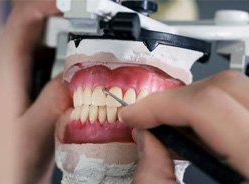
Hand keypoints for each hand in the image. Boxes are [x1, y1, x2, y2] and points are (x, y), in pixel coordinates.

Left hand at [0, 1, 70, 183]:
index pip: (22, 21)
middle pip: (30, 32)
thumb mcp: (32, 135)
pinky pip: (36, 67)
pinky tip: (67, 81)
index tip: (73, 8)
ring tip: (81, 62)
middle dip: (59, 29)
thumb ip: (56, 101)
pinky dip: (55, 68)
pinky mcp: (12, 89)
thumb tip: (79, 75)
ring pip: (35, 50)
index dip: (48, 6)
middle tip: (86, 36)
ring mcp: (6, 80)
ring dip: (59, 51)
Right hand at [120, 70, 248, 182]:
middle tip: (148, 116)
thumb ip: (155, 178)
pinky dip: (210, 109)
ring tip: (168, 124)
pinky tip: (193, 129)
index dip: (161, 105)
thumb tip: (145, 138)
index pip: (208, 107)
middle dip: (175, 100)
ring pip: (234, 89)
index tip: (135, 114)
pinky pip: (241, 102)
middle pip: (225, 88)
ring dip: (192, 102)